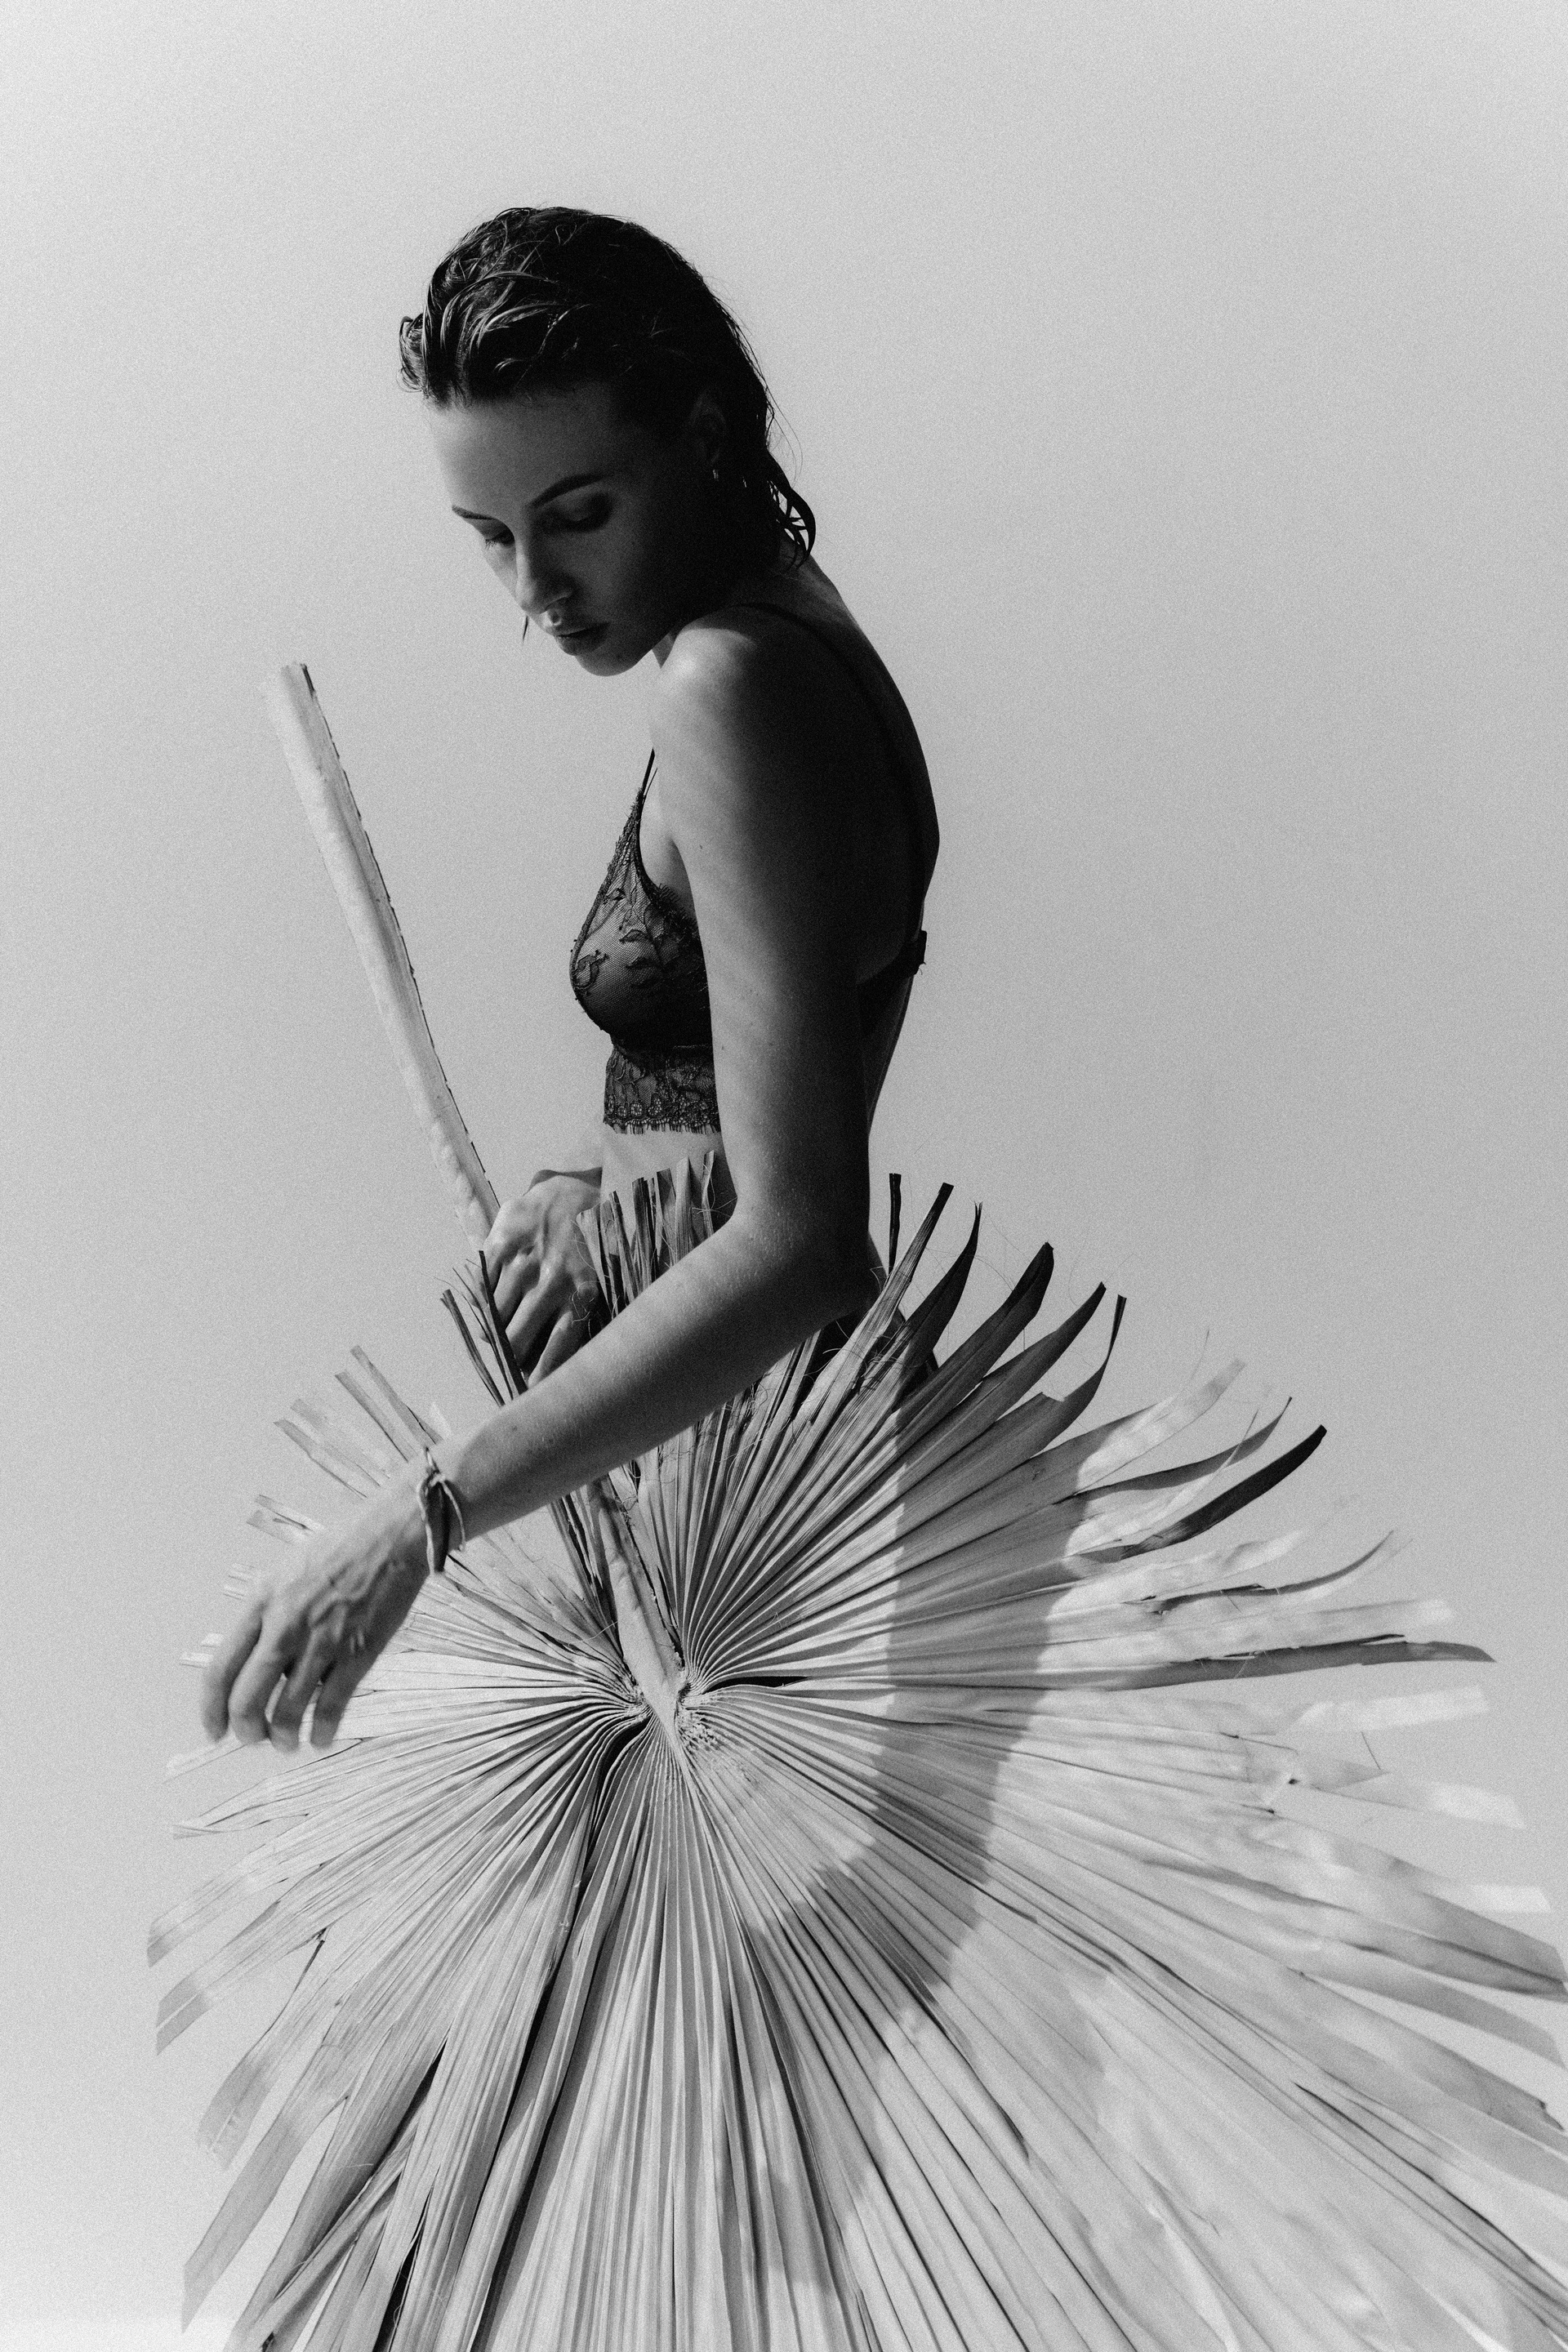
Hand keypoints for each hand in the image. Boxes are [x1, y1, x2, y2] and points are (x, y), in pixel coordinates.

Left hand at [200, 1480, 428, 1751]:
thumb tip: (255, 1668)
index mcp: (260, 1604)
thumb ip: (265, 1619)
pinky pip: (332, 1704)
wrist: (389, 1537)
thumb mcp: (283, 1576)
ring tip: (287, 1743)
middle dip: (246, 1731)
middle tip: (254, 1739)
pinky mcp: (357, 1652)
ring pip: (288, 1709)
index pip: (220, 1670)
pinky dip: (324, 1729)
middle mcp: (284, 1625)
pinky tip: (322, 1738)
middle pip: (247, 1698)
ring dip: (283, 1737)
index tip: (214, 1731)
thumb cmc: (336, 1552)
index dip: (211, 1710)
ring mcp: (321, 1640)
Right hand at [483, 1169, 604, 1380]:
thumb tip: (552, 1367)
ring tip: (500, 1324)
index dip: (539, 1379)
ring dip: (494, 1326)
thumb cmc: (588, 1244)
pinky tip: (493, 1295)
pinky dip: (483, 1298)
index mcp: (583, 1294)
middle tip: (509, 1358)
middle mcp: (553, 1280)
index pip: (556, 1350)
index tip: (529, 1397)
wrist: (572, 1191)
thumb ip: (576, 1319)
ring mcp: (525, 1261)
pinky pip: (481, 1288)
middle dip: (509, 1355)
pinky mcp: (502, 1242)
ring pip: (494, 1316)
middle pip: (515, 1340)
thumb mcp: (596, 1281)